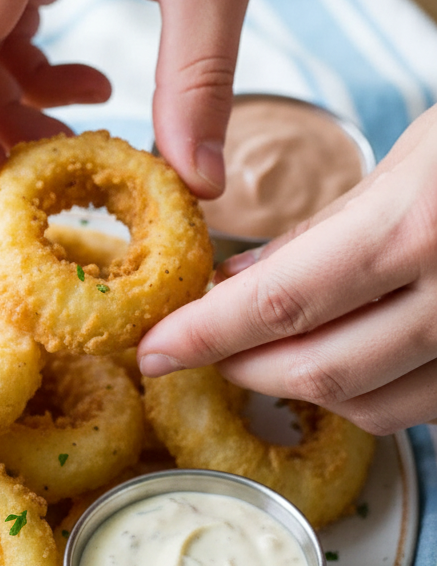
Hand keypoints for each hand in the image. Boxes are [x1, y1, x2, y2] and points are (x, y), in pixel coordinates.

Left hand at [137, 106, 436, 433]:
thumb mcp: (416, 157)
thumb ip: (331, 229)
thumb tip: (247, 280)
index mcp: (420, 227)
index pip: (282, 303)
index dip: (207, 334)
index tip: (156, 350)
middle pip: (318, 369)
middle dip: (242, 368)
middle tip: (196, 353)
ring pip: (370, 406)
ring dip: (300, 388)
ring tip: (260, 357)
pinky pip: (422, 408)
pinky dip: (366, 394)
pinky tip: (342, 360)